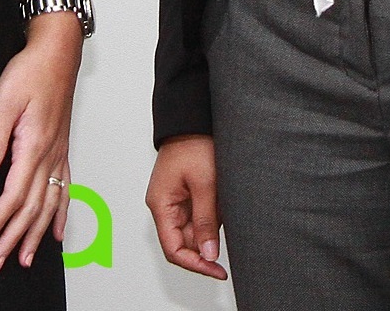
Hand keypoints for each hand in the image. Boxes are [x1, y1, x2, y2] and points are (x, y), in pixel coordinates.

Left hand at [0, 16, 80, 269]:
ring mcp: (58, 154)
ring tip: (26, 257)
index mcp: (33, 147)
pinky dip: (59, 214)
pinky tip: (55, 230)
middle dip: (14, 238)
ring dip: (36, 234)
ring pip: (49, 204)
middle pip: (32, 208)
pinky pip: (64, 189)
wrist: (57, 52)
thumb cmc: (32, 71)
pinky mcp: (61, 149)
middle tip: (0, 261)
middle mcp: (50, 156)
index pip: (13, 196)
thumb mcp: (4, 103)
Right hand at [145, 134, 226, 279]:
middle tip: (228, 255)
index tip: (217, 270)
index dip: (195, 264)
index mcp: (161, 205)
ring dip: (211, 232)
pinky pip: (199, 216)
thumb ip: (206, 222)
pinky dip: (213, 219)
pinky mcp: (187, 194)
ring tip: (228, 219)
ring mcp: (176, 201)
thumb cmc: (194, 144)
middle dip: (205, 249)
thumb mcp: (204, 185)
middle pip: (183, 243)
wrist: (194, 119)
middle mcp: (165, 206)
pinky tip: (225, 210)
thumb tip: (208, 254)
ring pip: (193, 231)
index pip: (173, 249)